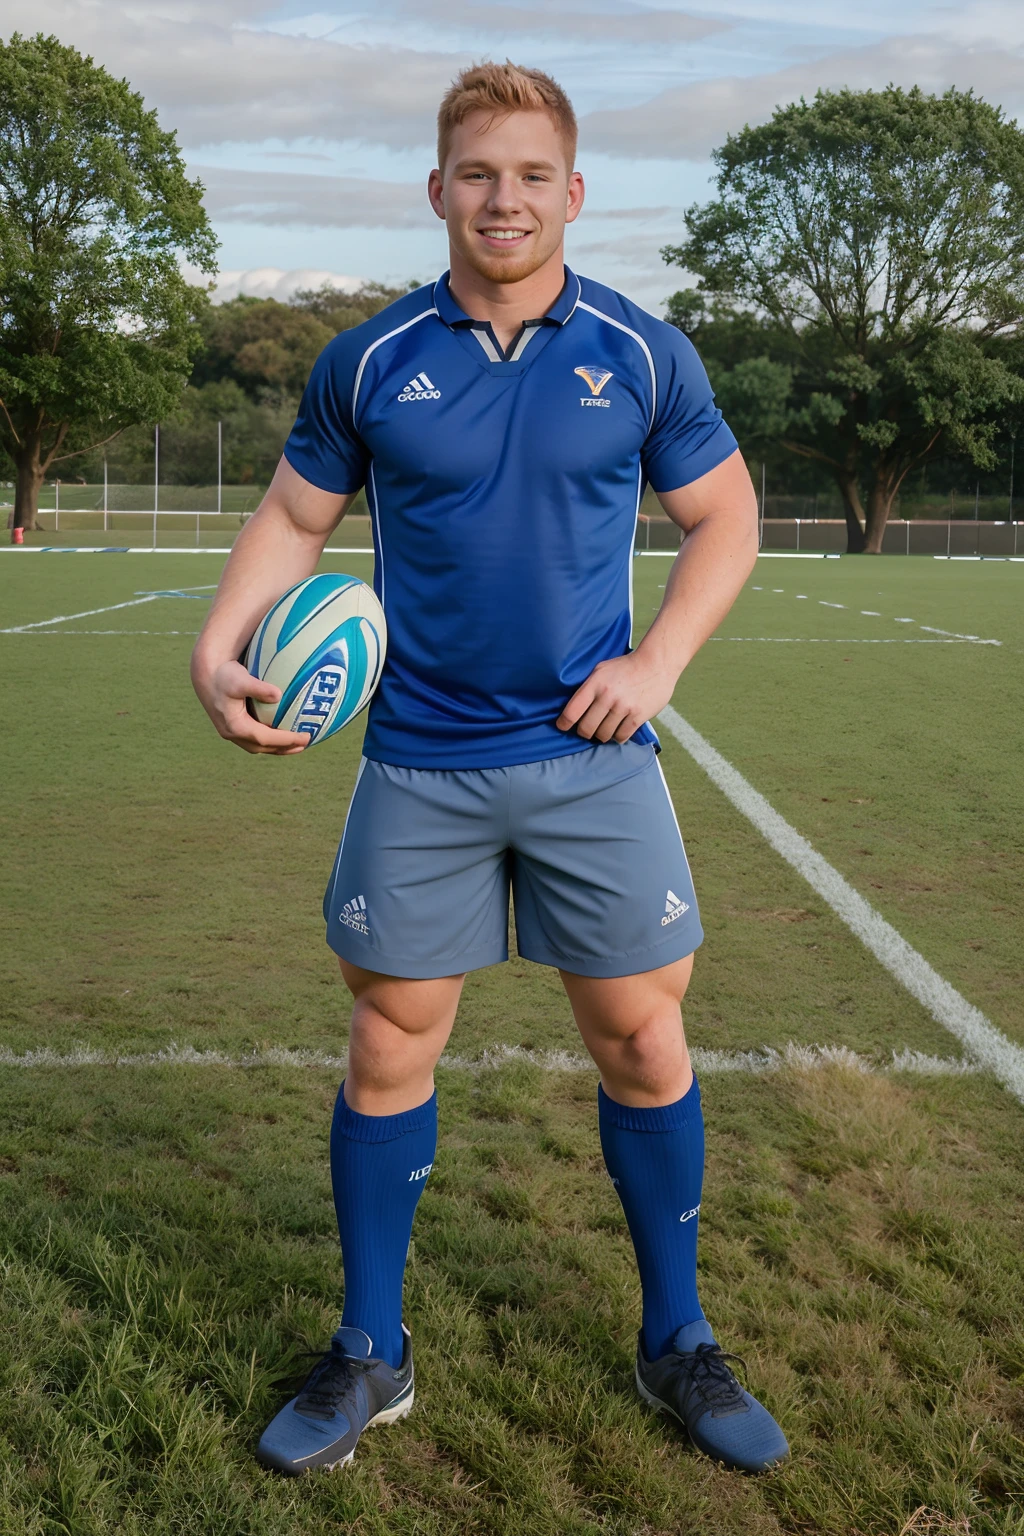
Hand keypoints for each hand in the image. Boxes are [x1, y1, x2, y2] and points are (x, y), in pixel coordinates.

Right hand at [192, 658, 308, 754]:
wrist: (206, 674)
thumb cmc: (224, 674)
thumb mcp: (240, 679)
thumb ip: (258, 687)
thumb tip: (278, 694)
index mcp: (235, 726)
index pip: (266, 738)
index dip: (286, 740)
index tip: (305, 737)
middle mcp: (232, 733)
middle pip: (263, 747)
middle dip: (285, 748)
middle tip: (305, 743)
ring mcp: (231, 732)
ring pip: (258, 746)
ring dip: (278, 747)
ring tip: (297, 745)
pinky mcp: (233, 727)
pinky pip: (254, 739)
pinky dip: (270, 740)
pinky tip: (281, 734)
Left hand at [556, 650, 677, 743]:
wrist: (657, 663)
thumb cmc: (626, 666)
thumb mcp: (602, 669)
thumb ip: (588, 686)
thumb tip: (572, 705)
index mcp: (595, 683)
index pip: (572, 710)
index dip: (564, 723)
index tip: (562, 726)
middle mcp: (608, 696)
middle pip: (586, 728)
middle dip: (584, 732)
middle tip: (587, 730)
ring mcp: (624, 707)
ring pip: (604, 735)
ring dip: (602, 735)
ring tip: (604, 729)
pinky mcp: (638, 716)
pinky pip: (621, 736)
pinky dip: (617, 737)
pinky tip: (618, 731)